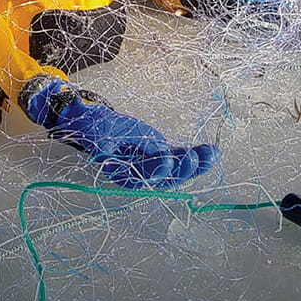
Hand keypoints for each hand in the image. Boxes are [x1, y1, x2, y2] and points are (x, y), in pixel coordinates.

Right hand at [19, 76, 220, 188]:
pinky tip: (210, 151)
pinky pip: (177, 157)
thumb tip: (161, 151)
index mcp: (120, 173)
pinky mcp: (158, 154)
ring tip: (211, 154)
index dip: (155, 171)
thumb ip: (130, 142)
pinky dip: (194, 155)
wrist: (90, 120)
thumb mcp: (106, 132)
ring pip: (175, 170)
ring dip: (195, 163)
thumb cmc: (94, 126)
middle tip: (193, 158)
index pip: (140, 178)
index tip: (167, 160)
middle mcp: (138, 174)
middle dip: (181, 171)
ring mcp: (149, 165)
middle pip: (163, 180)